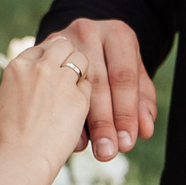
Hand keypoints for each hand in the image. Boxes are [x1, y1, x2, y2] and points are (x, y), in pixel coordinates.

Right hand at [0, 32, 92, 162]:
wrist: (21, 159)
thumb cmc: (7, 137)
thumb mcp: (0, 103)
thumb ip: (11, 87)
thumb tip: (14, 85)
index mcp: (17, 67)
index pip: (41, 47)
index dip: (49, 56)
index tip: (54, 66)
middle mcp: (40, 68)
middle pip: (63, 45)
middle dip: (68, 55)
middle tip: (71, 69)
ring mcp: (61, 81)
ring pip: (81, 59)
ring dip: (81, 70)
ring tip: (78, 86)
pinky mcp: (79, 99)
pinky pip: (89, 85)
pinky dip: (86, 93)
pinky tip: (80, 106)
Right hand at [57, 18, 153, 160]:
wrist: (82, 41)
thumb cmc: (114, 65)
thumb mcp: (133, 77)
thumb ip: (142, 102)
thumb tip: (145, 130)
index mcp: (118, 34)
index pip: (124, 77)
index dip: (126, 112)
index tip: (126, 143)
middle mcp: (88, 32)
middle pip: (98, 83)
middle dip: (104, 123)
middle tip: (108, 152)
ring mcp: (61, 40)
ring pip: (72, 86)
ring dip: (83, 123)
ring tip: (89, 150)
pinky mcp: (40, 50)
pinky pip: (50, 85)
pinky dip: (61, 116)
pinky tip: (70, 138)